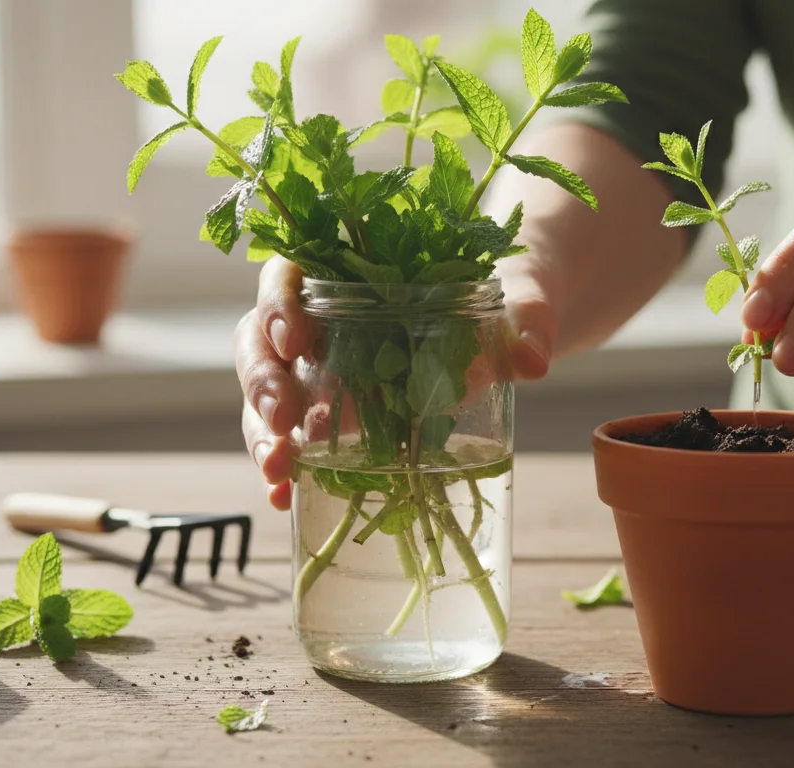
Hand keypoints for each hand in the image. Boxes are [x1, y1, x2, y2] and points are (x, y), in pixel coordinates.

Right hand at [237, 258, 555, 509]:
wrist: (513, 338)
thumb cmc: (507, 305)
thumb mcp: (523, 305)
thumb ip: (526, 323)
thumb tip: (533, 359)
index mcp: (352, 272)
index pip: (287, 275)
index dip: (278, 303)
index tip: (295, 339)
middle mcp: (321, 320)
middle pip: (260, 341)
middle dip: (262, 381)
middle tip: (283, 420)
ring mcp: (320, 372)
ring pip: (265, 395)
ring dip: (261, 433)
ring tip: (278, 471)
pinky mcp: (334, 417)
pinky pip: (294, 440)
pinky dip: (286, 469)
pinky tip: (287, 498)